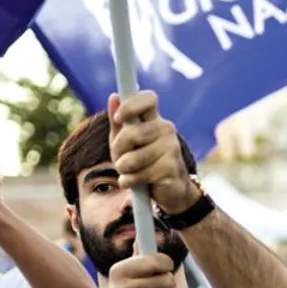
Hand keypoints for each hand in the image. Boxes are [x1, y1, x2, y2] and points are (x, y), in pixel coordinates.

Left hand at [107, 91, 199, 215]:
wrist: (169, 190)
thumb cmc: (143, 162)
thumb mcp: (126, 142)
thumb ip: (119, 122)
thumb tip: (114, 97)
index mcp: (155, 119)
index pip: (148, 98)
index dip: (130, 105)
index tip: (118, 118)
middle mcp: (166, 130)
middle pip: (132, 133)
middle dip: (118, 148)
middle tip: (120, 157)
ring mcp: (172, 149)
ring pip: (133, 157)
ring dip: (123, 168)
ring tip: (129, 171)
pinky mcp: (171, 169)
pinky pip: (139, 174)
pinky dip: (130, 181)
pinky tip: (135, 182)